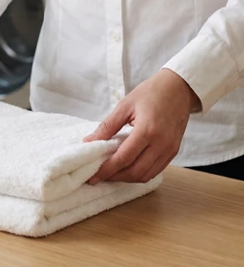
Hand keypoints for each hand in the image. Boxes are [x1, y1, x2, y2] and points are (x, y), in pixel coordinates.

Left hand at [83, 69, 200, 183]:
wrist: (179, 88)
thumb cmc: (151, 93)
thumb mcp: (124, 106)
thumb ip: (107, 126)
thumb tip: (89, 141)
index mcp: (147, 131)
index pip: (123, 158)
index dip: (106, 170)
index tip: (92, 177)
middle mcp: (161, 144)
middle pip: (135, 172)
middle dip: (114, 177)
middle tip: (98, 176)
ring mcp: (170, 150)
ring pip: (146, 175)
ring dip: (127, 178)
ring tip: (111, 173)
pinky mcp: (174, 152)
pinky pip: (155, 170)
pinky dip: (140, 174)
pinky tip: (127, 168)